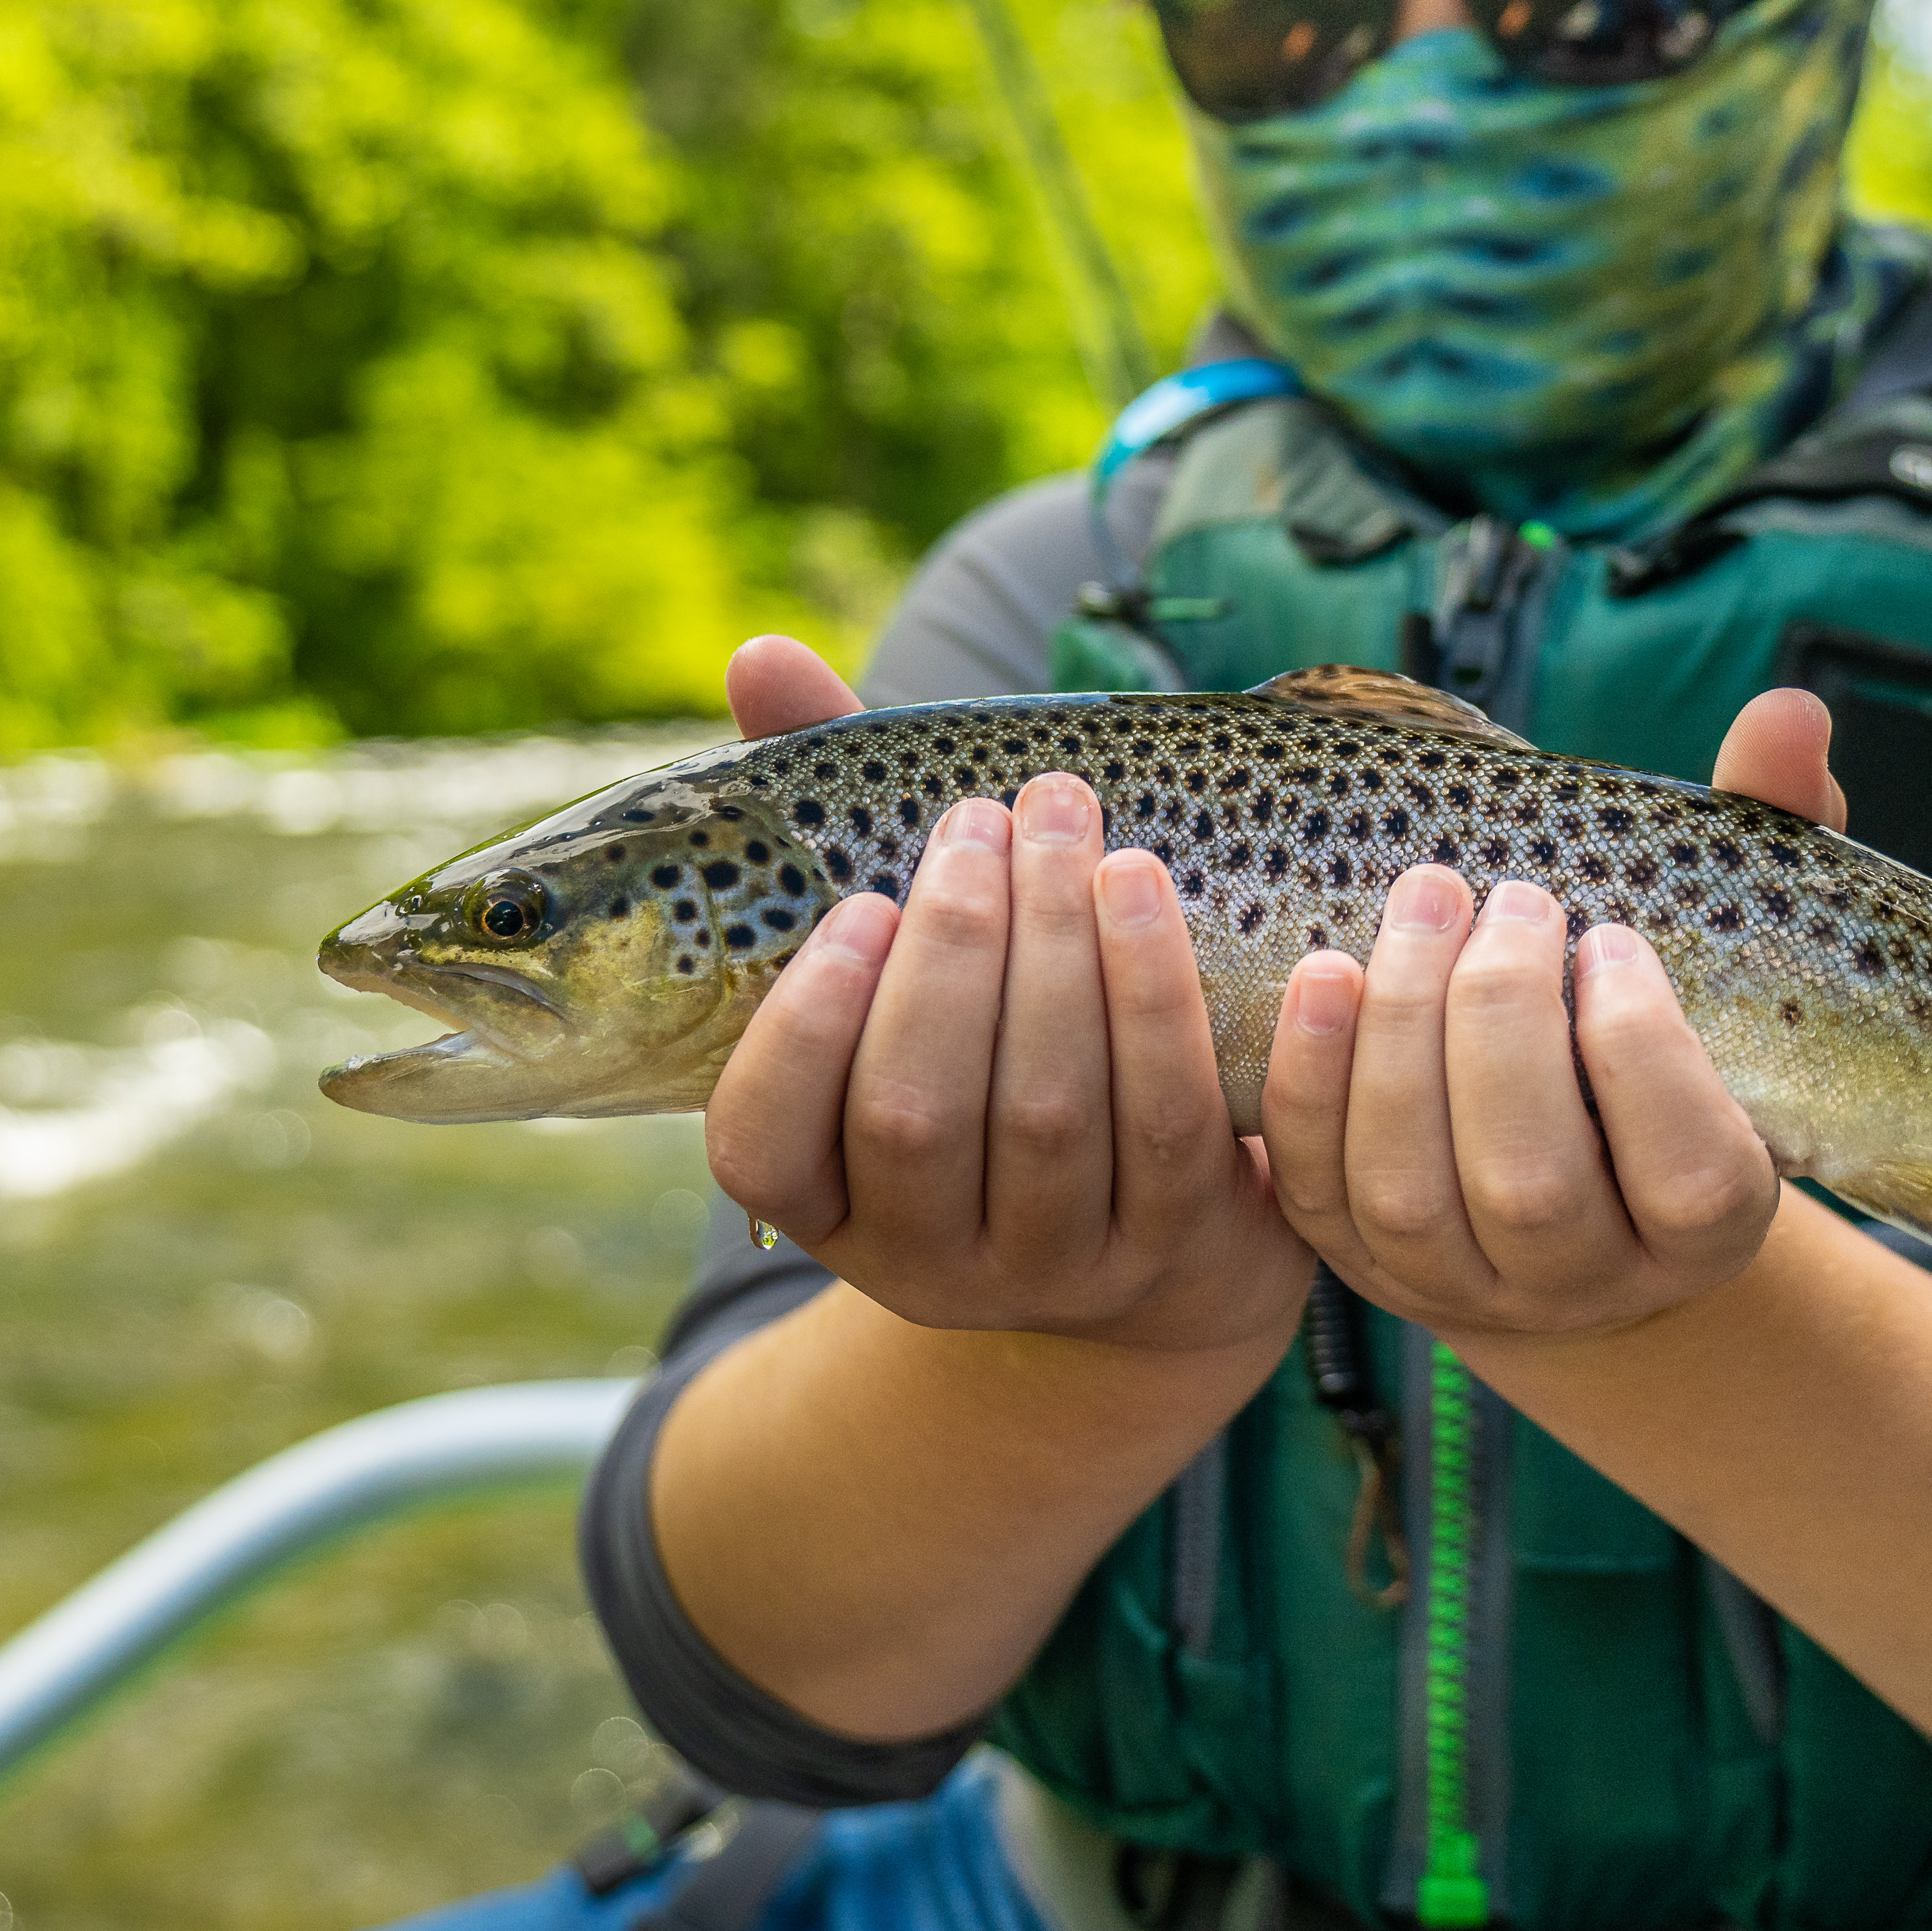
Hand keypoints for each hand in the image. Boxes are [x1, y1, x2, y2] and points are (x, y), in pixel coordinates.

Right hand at [703, 638, 1311, 1358]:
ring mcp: (1049, 1272)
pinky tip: (1141, 890)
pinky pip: (1167, 1120)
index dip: (805, 1026)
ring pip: (1048, 1113)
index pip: (760, 1144)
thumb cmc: (994, 1033)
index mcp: (821, 1200)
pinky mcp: (1172, 1253)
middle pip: (919, 1114)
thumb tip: (759, 658)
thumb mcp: (905, 949)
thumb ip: (827, 815)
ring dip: (1060, 950)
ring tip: (1065, 819)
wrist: (1160, 1212)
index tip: (863, 904)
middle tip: (989, 821)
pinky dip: (1155, 996)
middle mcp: (919, 1262)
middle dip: (958, 950)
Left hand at [1258, 686, 1846, 1338]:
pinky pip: (1316, 1184)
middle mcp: (1584, 1280)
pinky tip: (1323, 970)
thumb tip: (1789, 714)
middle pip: (1529, 1180)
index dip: (1642, 1056)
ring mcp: (1459, 1282)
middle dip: (1501, 1021)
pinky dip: (1311, 1078)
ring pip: (1412, 1187)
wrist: (1570, 1177)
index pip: (1687, 1176)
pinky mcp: (1358, 1259)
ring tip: (1426, 902)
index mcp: (1706, 1223)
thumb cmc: (1662, 1024)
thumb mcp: (1729, 943)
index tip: (1613, 941)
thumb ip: (1767, 830)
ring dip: (1400, 1031)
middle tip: (1509, 899)